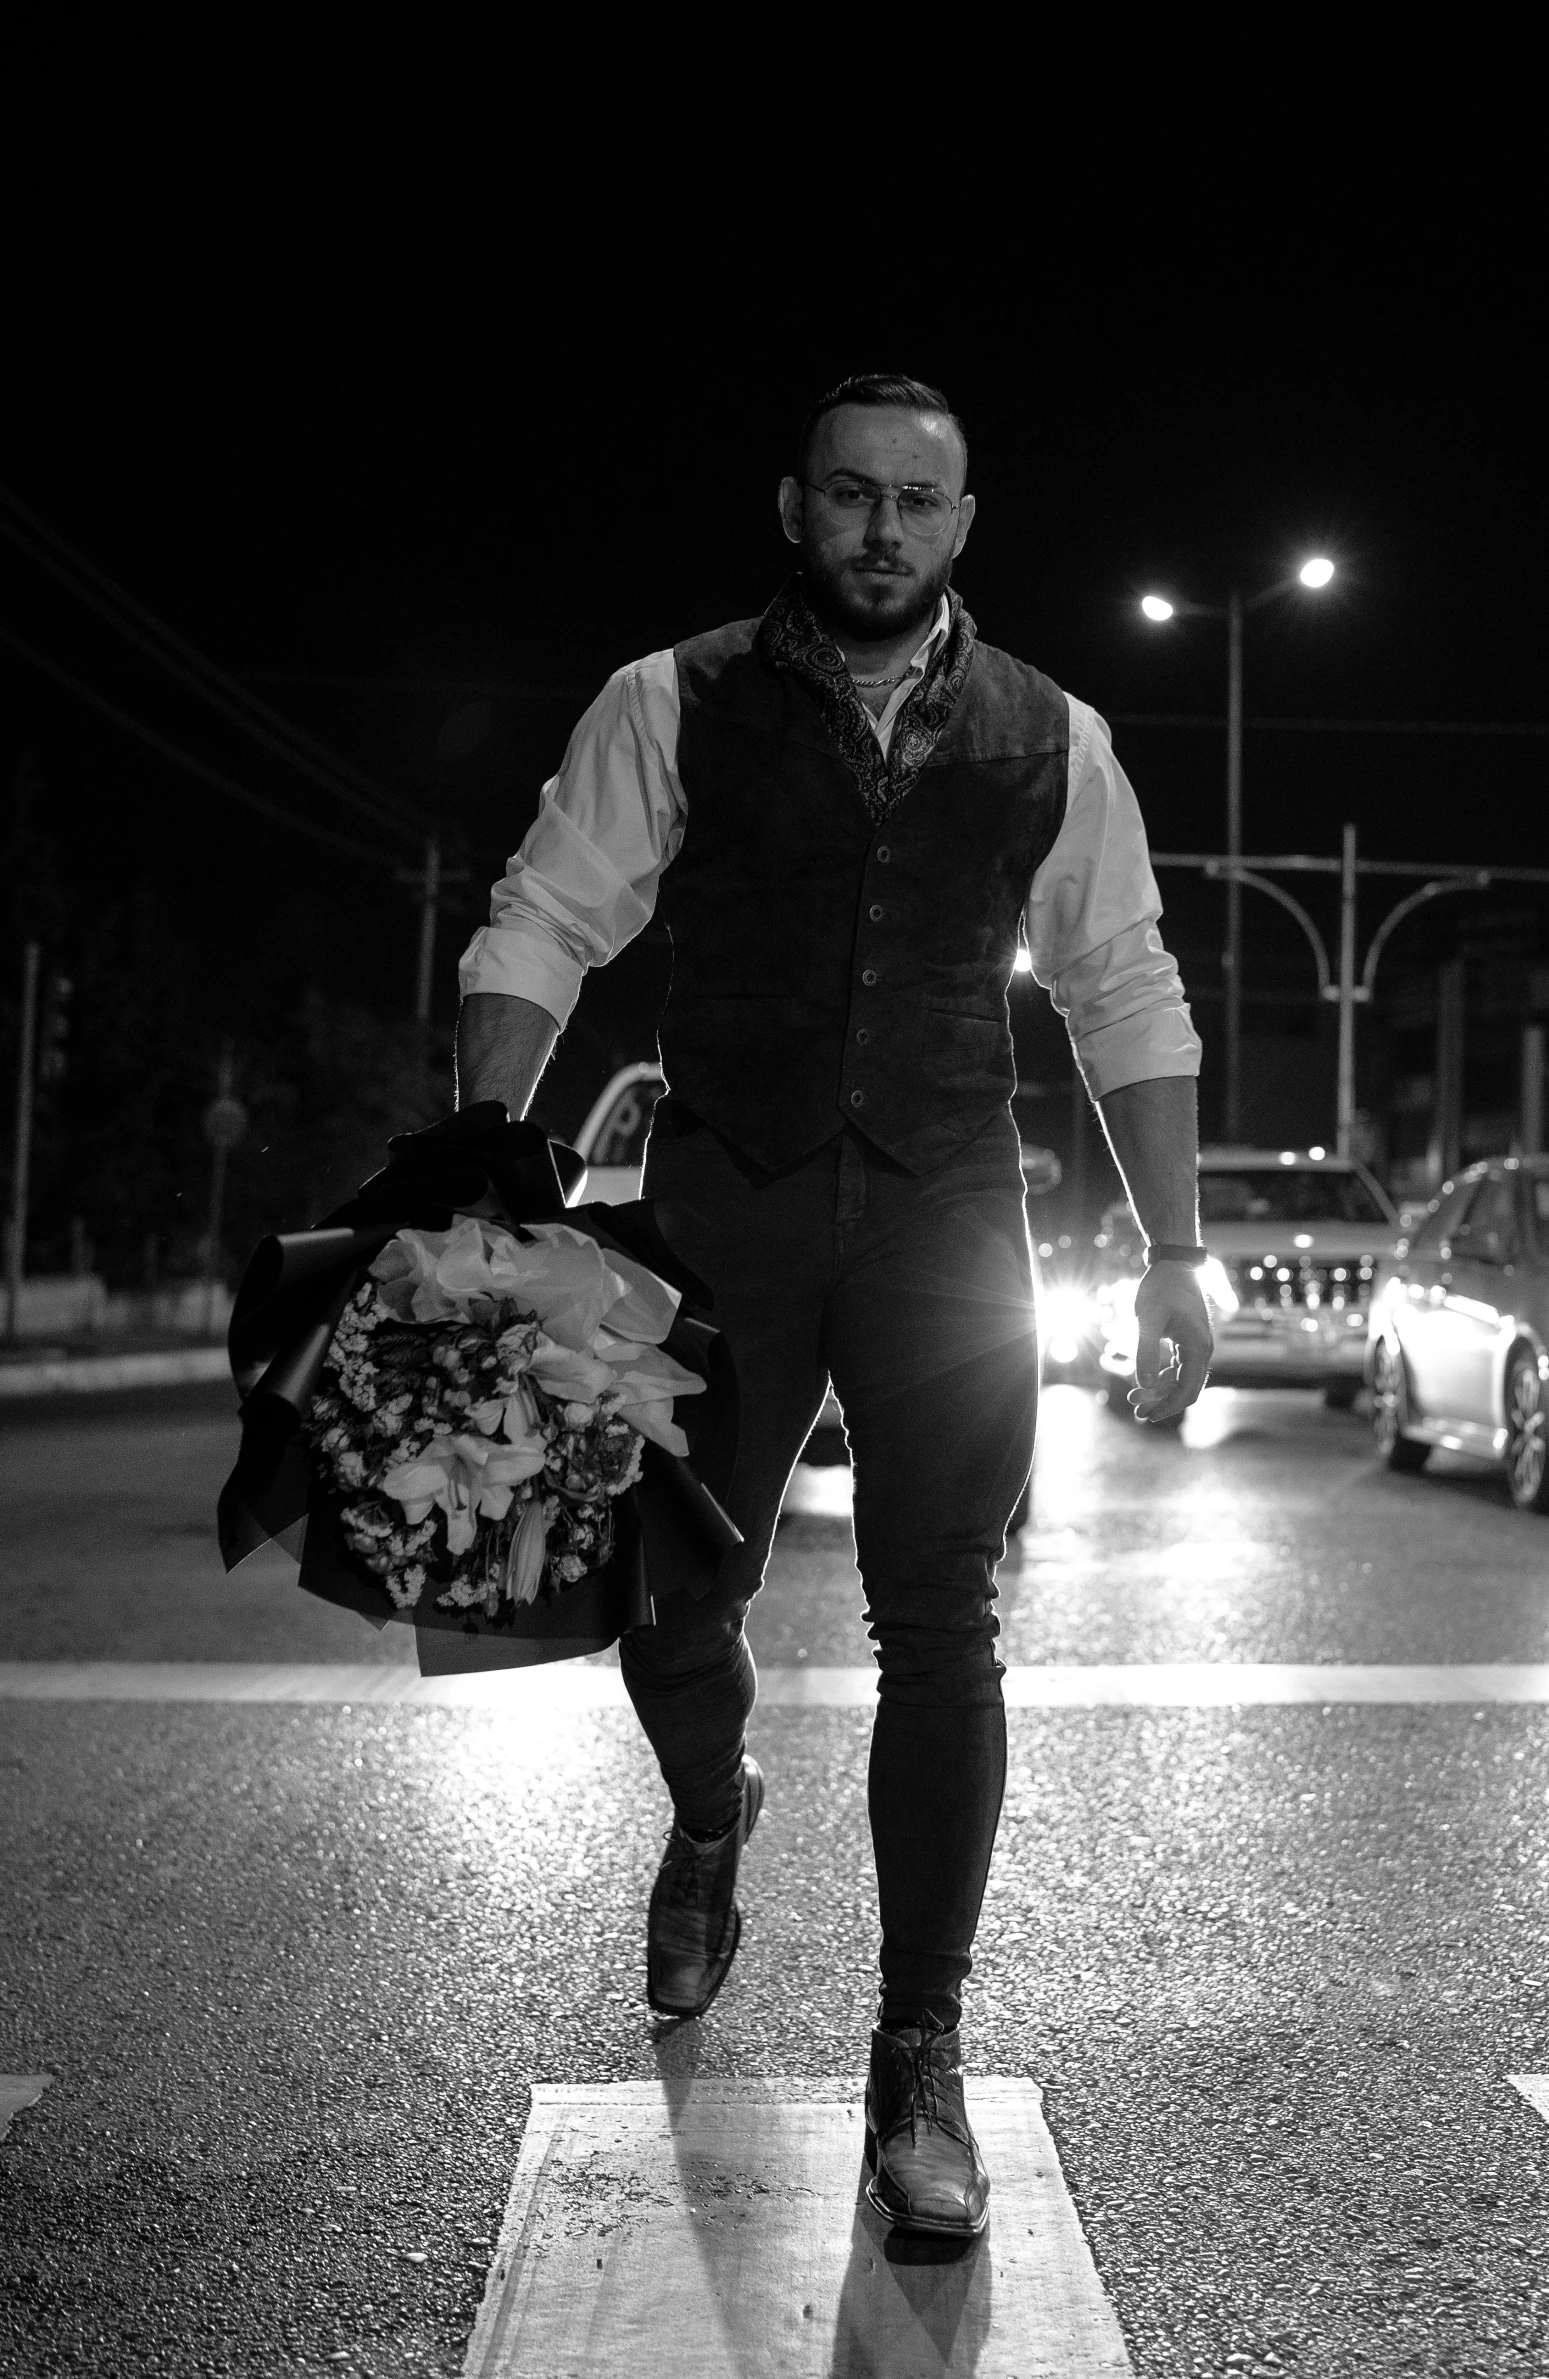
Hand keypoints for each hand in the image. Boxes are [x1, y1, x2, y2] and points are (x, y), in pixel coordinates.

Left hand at [1131, 1261, 1213, 1423]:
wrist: (1173, 1264)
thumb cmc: (1161, 1287)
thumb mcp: (1147, 1319)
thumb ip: (1146, 1351)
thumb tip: (1144, 1385)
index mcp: (1198, 1347)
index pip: (1188, 1389)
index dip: (1169, 1407)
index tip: (1147, 1416)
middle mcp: (1202, 1349)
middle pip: (1186, 1388)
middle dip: (1161, 1402)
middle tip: (1135, 1411)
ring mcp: (1196, 1346)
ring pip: (1181, 1379)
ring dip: (1159, 1391)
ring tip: (1133, 1399)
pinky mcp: (1187, 1341)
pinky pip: (1178, 1368)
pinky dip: (1162, 1377)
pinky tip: (1143, 1382)